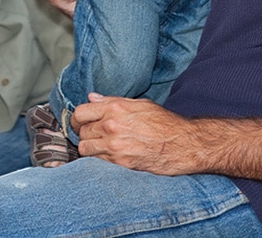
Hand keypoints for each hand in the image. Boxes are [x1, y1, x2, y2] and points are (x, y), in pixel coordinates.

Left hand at [72, 93, 199, 175]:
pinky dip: (100, 160)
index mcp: (115, 108)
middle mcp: (112, 126)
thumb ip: (112, 100)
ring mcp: (115, 146)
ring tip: (101, 147)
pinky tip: (111, 156)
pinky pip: (97, 162)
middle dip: (86, 133)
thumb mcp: (139, 104)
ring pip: (85, 149)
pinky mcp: (121, 163)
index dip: (78, 119)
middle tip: (95, 136)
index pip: (80, 112)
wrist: (183, 144)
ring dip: (90, 148)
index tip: (81, 123)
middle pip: (81, 132)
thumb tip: (92, 97)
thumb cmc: (164, 123)